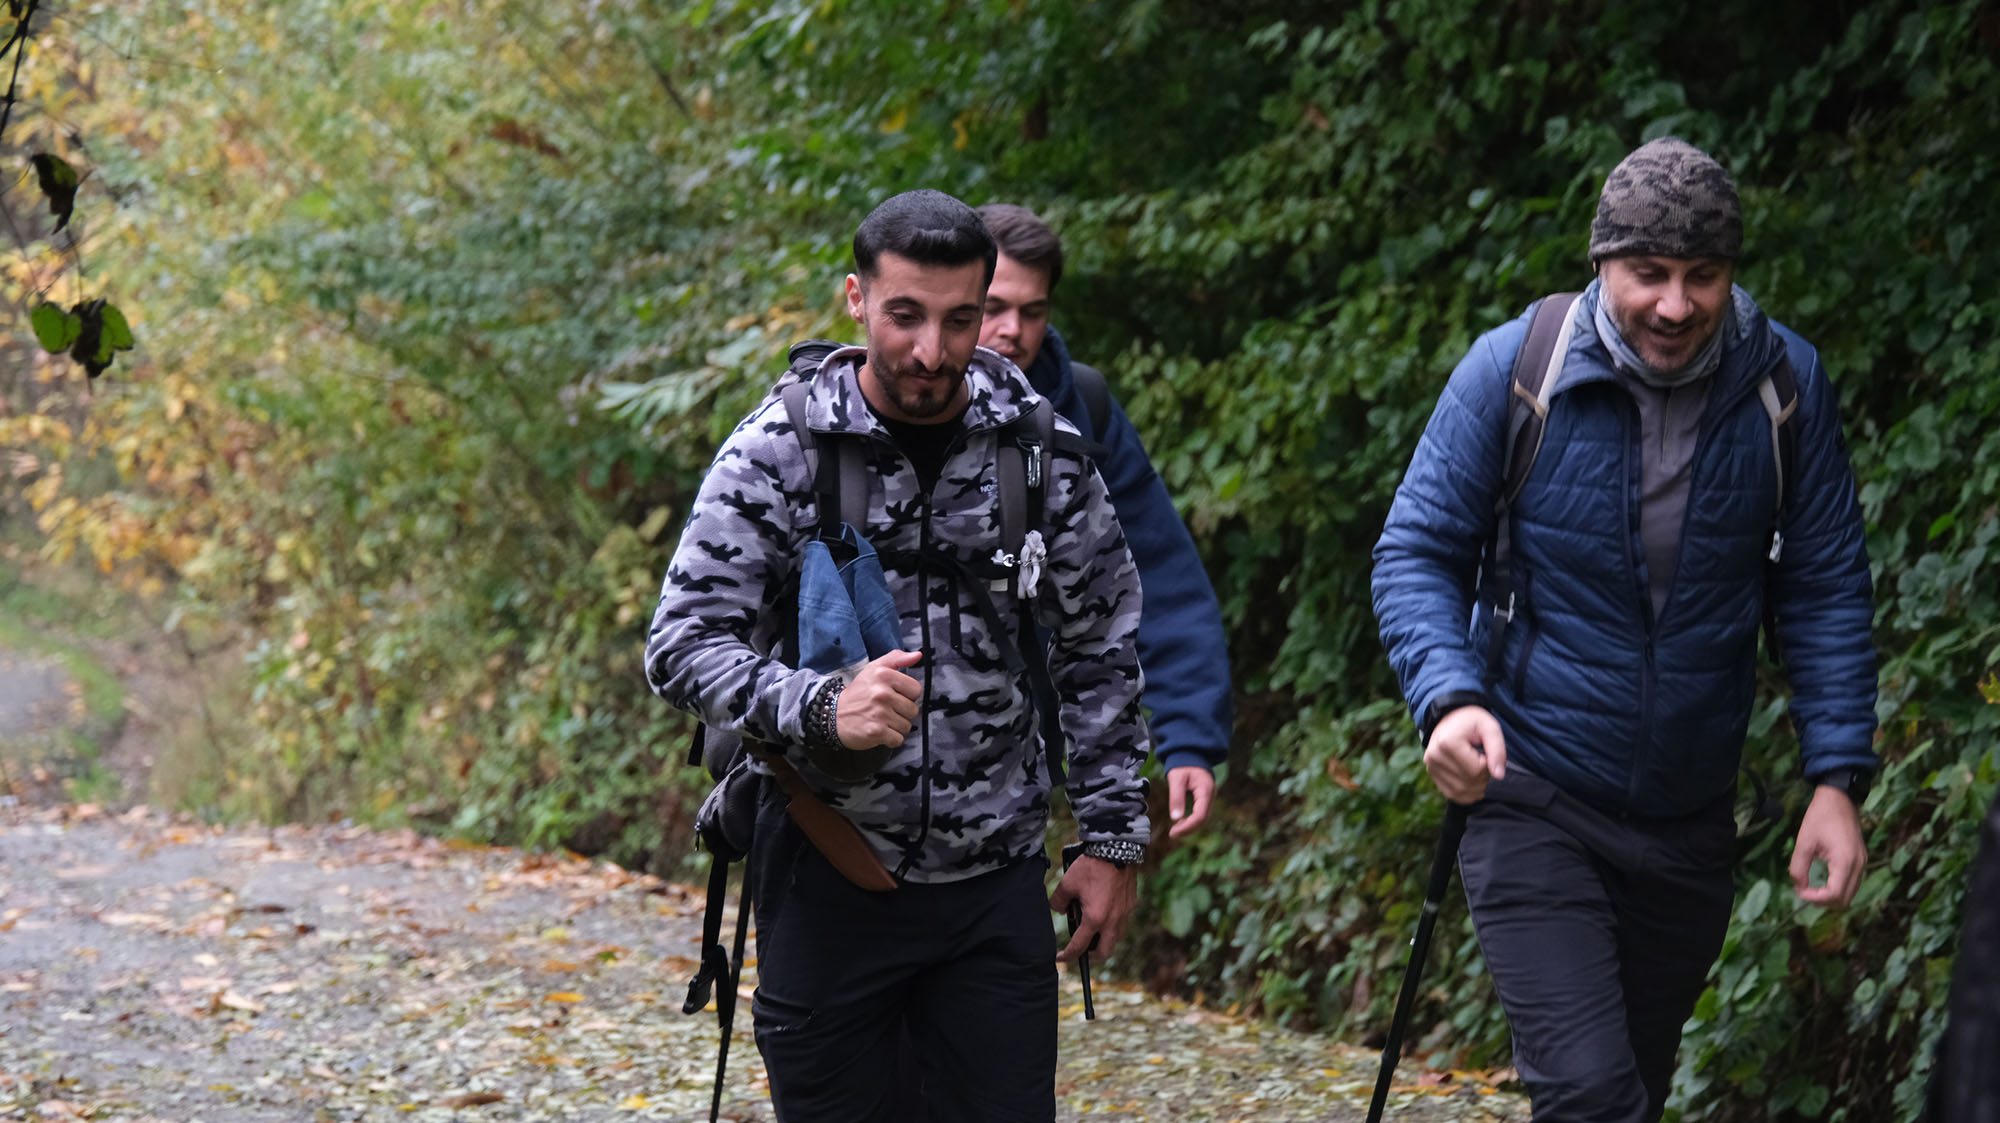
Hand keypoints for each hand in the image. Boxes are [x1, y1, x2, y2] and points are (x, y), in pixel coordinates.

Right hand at [836, 649, 922, 749]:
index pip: (915, 689)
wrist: (833, 715)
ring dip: (896, 726)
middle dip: (901, 712)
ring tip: (882, 720)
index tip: (895, 696)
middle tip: (886, 710)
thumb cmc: (858, 693)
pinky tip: (880, 731)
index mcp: (884, 675)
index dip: (907, 695)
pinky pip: (898, 739)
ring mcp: (879, 713)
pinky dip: (890, 739)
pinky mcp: (876, 732)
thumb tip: (917, 655)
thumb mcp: (874, 669)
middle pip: (913, 709)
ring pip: (906, 726)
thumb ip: (896, 659)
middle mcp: (882, 693)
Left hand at [1049, 855, 1137, 962]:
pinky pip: (1122, 923)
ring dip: (1104, 940)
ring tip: (1092, 932)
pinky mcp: (1131, 904)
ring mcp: (1125, 913)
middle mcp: (1113, 921)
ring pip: (1116, 938)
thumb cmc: (1091, 866)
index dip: (1068, 956)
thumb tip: (1057, 909)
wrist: (1116, 848)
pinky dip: (1112, 925)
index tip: (1060, 958)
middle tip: (1081, 951)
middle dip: (1092, 956)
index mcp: (1095, 919)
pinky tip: (1104, 913)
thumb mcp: (1067, 883)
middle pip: (1105, 952)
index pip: (1080, 947)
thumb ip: (1058, 901)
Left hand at [1165, 766, 1215, 837]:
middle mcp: (1210, 796)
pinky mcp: (1205, 799)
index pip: (1200, 815)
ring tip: (1175, 830)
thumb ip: (1176, 797)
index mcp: (1205, 790)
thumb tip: (1175, 818)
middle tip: (1172, 833)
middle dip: (1189, 829)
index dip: (1188, 827)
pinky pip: (1201, 814)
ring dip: (1190, 826)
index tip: (1173, 833)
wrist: (1190, 753)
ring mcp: (1209, 798)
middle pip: (1203, 820)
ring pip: (1203, 819)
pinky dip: (1192, 821)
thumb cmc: (1183, 764)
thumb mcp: (1176, 779)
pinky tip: (1180, 822)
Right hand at [1424, 705, 1506, 803]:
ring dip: (1477, 786)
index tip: (1485, 752)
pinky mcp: (1432, 775)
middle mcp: (1435, 756)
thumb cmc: (1472, 722)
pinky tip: (1472, 782)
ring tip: (1478, 769)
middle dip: (1484, 776)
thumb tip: (1499, 776)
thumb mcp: (1489, 727)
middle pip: (1468, 782)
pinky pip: (1452, 795)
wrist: (1450, 717)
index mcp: (1448, 742)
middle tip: (1484, 760)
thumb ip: (1497, 749)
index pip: (1476, 769)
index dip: (1488, 764)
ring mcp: (1431, 767)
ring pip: (1461, 792)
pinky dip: (1466, 794)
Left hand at [1791, 784, 1866, 907]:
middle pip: (1845, 900)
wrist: (1838, 798)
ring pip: (1850, 893)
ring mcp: (1863, 863)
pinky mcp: (1861, 860)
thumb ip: (1799, 867)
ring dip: (1831, 896)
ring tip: (1812, 888)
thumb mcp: (1804, 842)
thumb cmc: (1820, 817)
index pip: (1834, 895)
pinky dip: (1838, 888)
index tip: (1799, 890)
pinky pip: (1852, 883)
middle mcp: (1859, 866)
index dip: (1815, 898)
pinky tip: (1823, 881)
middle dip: (1823, 901)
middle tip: (1804, 891)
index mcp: (1845, 862)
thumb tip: (1798, 887)